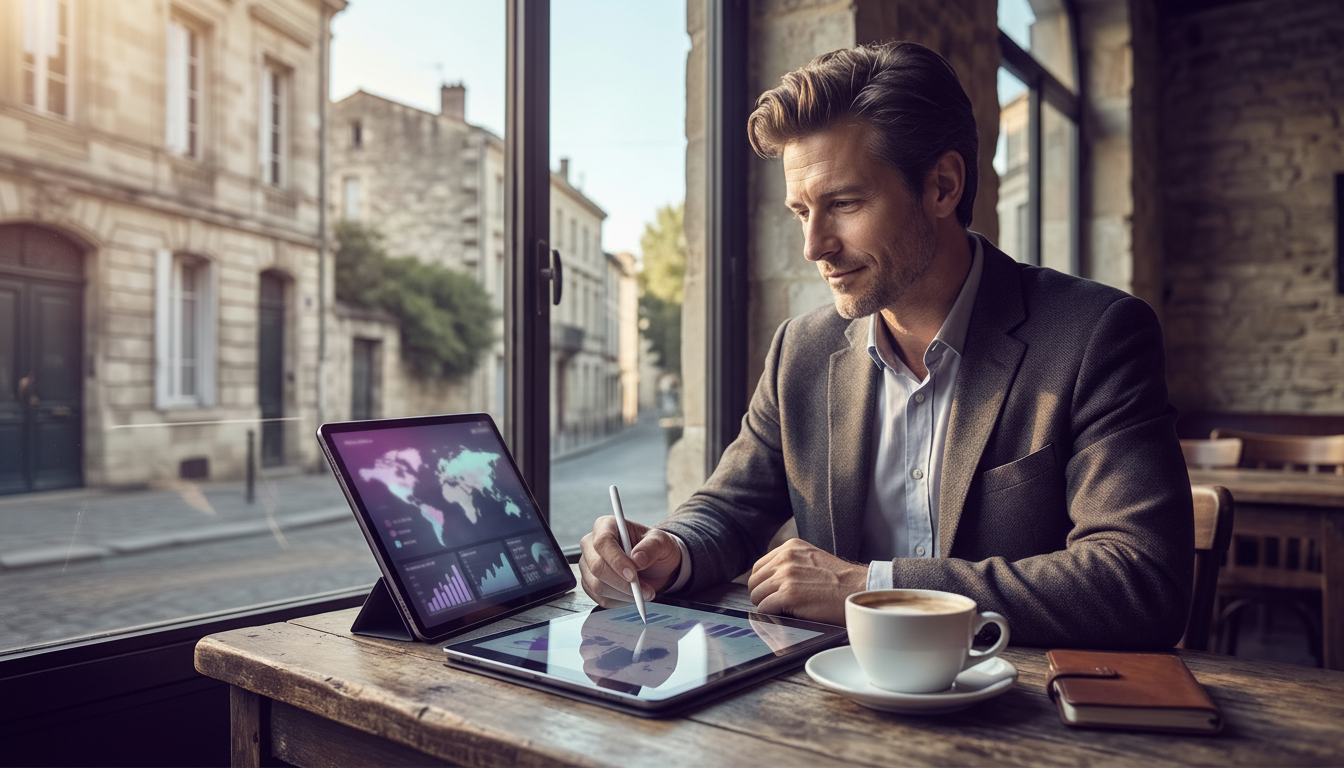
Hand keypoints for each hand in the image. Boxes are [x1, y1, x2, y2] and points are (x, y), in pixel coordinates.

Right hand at [578, 516, 681, 607]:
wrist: (655, 565)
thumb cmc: (655, 548)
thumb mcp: (662, 542)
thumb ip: (652, 547)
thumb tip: (637, 559)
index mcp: (605, 526)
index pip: (602, 542)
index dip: (616, 560)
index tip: (633, 575)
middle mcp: (591, 545)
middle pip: (596, 567)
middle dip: (622, 583)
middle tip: (646, 591)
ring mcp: (588, 566)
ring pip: (598, 586)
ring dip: (625, 594)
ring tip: (646, 592)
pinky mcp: (590, 585)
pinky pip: (601, 599)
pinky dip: (621, 601)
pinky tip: (634, 594)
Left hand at [746, 538, 866, 624]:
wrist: (859, 590)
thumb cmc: (840, 581)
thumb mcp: (811, 560)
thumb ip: (790, 564)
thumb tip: (768, 580)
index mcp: (790, 547)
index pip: (758, 567)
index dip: (764, 583)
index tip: (772, 593)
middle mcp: (785, 558)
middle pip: (754, 582)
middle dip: (763, 595)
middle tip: (778, 605)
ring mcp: (786, 576)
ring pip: (757, 596)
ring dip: (768, 606)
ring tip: (786, 610)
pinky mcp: (788, 594)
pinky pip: (764, 608)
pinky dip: (772, 615)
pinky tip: (788, 615)